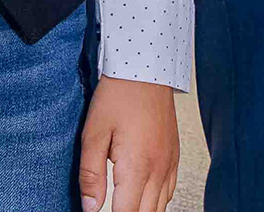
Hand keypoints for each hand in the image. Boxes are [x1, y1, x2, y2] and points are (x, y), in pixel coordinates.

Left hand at [77, 76, 178, 211]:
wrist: (146, 67)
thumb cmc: (119, 94)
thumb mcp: (94, 134)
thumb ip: (91, 175)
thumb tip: (89, 207)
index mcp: (138, 166)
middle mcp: (159, 168)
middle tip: (111, 208)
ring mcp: (170, 162)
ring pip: (161, 206)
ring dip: (143, 211)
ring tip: (124, 205)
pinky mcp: (174, 154)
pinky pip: (170, 190)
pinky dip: (156, 200)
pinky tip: (143, 196)